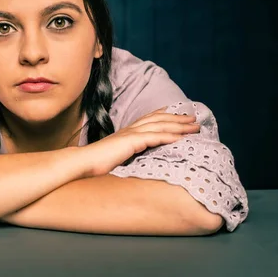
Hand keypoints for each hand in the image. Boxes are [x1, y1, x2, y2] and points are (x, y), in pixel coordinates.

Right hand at [77, 106, 199, 177]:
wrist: (82, 162)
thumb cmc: (95, 163)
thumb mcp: (114, 157)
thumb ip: (125, 154)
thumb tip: (132, 161)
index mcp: (126, 132)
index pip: (148, 119)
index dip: (163, 114)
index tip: (176, 113)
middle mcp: (130, 129)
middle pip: (159, 119)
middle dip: (178, 118)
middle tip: (194, 118)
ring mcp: (131, 134)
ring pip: (161, 126)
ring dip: (180, 125)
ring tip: (195, 127)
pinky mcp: (131, 142)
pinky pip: (155, 137)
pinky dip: (170, 136)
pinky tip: (182, 137)